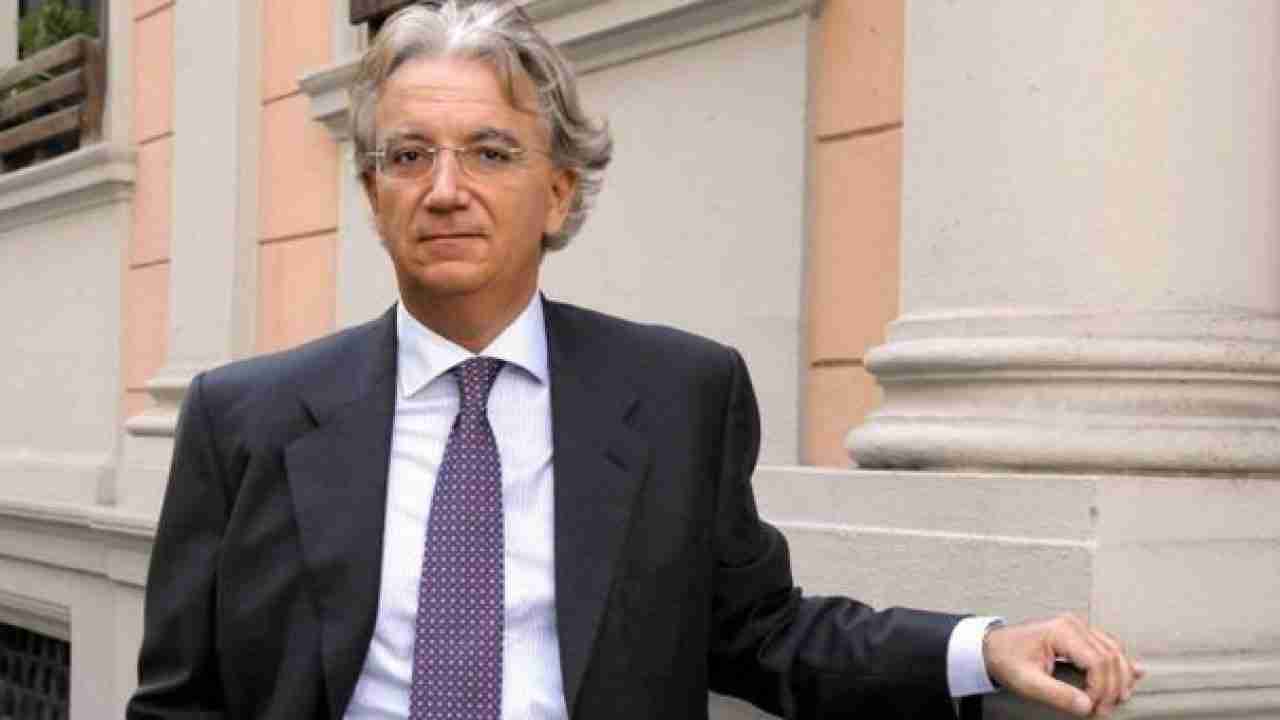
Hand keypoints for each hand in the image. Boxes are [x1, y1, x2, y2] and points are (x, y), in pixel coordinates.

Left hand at [983, 614, 1143, 717]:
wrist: (992, 647)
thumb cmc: (1007, 660)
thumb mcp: (1027, 682)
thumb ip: (1057, 694)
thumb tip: (1088, 706)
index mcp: (1062, 631)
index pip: (1098, 661)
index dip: (1101, 688)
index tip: (1093, 709)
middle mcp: (1074, 625)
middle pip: (1110, 656)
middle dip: (1112, 686)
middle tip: (1103, 710)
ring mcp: (1078, 627)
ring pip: (1114, 651)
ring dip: (1120, 677)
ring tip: (1117, 700)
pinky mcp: (1080, 634)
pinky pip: (1108, 647)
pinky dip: (1120, 663)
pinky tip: (1133, 674)